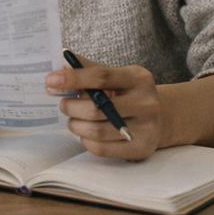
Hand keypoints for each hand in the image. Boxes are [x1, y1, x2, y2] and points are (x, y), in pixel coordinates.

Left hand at [46, 56, 161, 159]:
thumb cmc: (130, 93)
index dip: (73, 78)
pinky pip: (102, 149)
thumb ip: (89, 69)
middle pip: (96, 108)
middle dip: (71, 107)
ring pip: (96, 131)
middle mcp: (146, 103)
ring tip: (73, 120)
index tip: (50, 81)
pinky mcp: (141, 149)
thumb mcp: (117, 75)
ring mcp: (146, 128)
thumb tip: (59, 65)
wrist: (162, 118)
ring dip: (76, 125)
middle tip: (63, 104)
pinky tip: (86, 133)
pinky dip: (86, 141)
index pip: (101, 77)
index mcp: (138, 78)